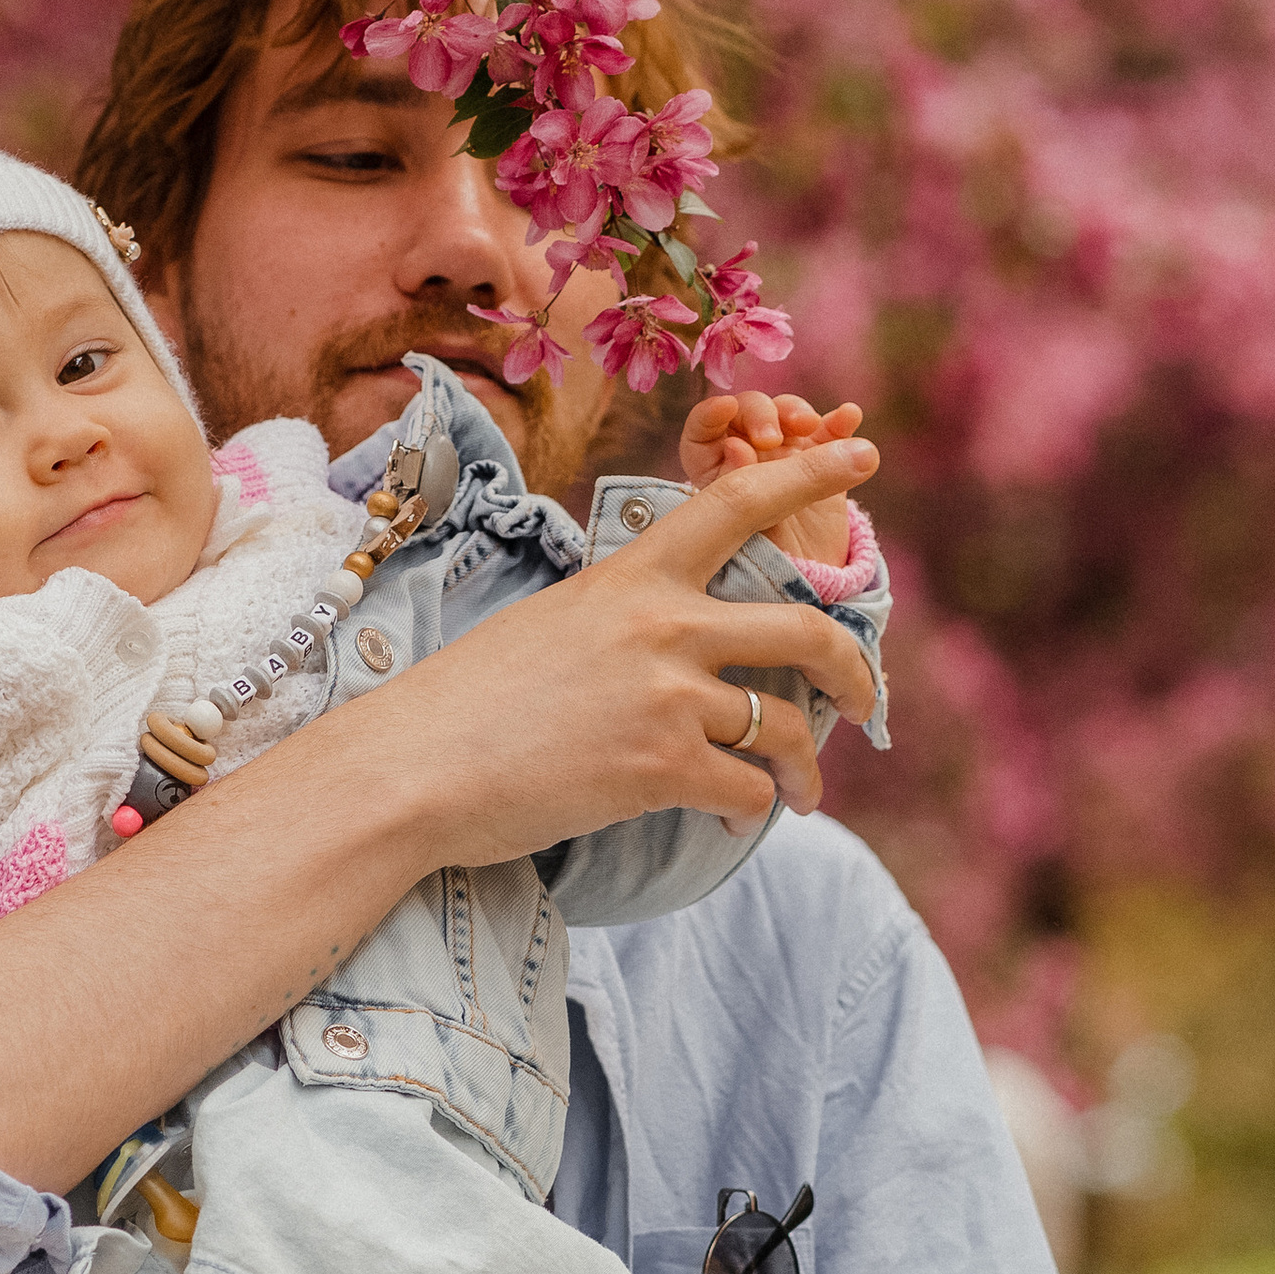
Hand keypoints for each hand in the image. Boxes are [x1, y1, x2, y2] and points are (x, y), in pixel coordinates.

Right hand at [0, 429, 879, 1189]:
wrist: (409, 768)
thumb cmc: (461, 704)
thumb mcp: (548, 628)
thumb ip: (622, 625)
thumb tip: (673, 650)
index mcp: (630, 576)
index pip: (735, 502)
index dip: (809, 471)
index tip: (863, 454)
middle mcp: (662, 625)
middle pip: (804, 629)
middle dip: (854, 671)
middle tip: (866, 699)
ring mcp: (667, 696)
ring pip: (783, 726)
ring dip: (803, 767)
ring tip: (801, 791)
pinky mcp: (663, 768)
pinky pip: (748, 791)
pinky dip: (756, 810)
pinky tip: (741, 819)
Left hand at [681, 393, 867, 570]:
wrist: (807, 581)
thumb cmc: (762, 562)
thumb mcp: (748, 531)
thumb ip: (750, 493)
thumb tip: (741, 450)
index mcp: (714, 473)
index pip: (702, 433)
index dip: (709, 416)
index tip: (723, 408)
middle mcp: (749, 454)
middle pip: (747, 413)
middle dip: (760, 415)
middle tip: (772, 437)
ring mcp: (788, 453)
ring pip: (787, 414)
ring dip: (795, 411)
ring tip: (808, 425)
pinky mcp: (825, 458)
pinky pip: (832, 432)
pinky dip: (840, 421)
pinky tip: (849, 414)